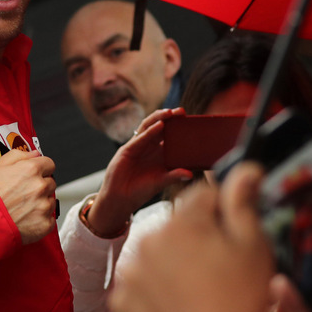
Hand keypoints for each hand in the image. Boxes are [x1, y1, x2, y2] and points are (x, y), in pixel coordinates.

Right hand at [0, 149, 56, 244]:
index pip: (49, 164)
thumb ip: (18, 155)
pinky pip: (49, 219)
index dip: (41, 169)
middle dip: (40, 186)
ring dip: (41, 203)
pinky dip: (40, 220)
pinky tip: (26, 218)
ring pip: (50, 201)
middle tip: (25, 193)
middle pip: (50, 182)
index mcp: (31, 169)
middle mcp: (40, 186)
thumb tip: (33, 153)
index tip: (36, 174)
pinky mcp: (44, 224)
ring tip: (23, 207)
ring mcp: (43, 206)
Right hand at [85, 107, 191, 237]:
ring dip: (158, 119)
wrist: (120, 199)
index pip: (169, 134)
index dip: (177, 126)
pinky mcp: (127, 150)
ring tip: (170, 113)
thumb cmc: (140, 191)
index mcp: (158, 153)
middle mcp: (148, 147)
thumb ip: (174, 176)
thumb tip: (190, 174)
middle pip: (159, 126)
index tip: (190, 120)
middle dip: (169, 117)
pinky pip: (140, 138)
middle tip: (181, 112)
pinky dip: (149, 132)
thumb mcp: (160, 182)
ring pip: (147, 127)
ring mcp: (137, 146)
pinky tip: (159, 126)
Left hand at [109, 163, 272, 311]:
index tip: (231, 238)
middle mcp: (150, 237)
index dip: (221, 214)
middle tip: (217, 272)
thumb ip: (243, 201)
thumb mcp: (252, 247)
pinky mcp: (121, 297)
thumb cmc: (238, 307)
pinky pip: (140, 282)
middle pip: (177, 223)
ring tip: (198, 292)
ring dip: (173, 263)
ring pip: (157, 251)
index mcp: (183, 220)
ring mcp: (131, 269)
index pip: (202, 194)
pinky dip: (155, 291)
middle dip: (196, 239)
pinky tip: (177, 307)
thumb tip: (246, 168)